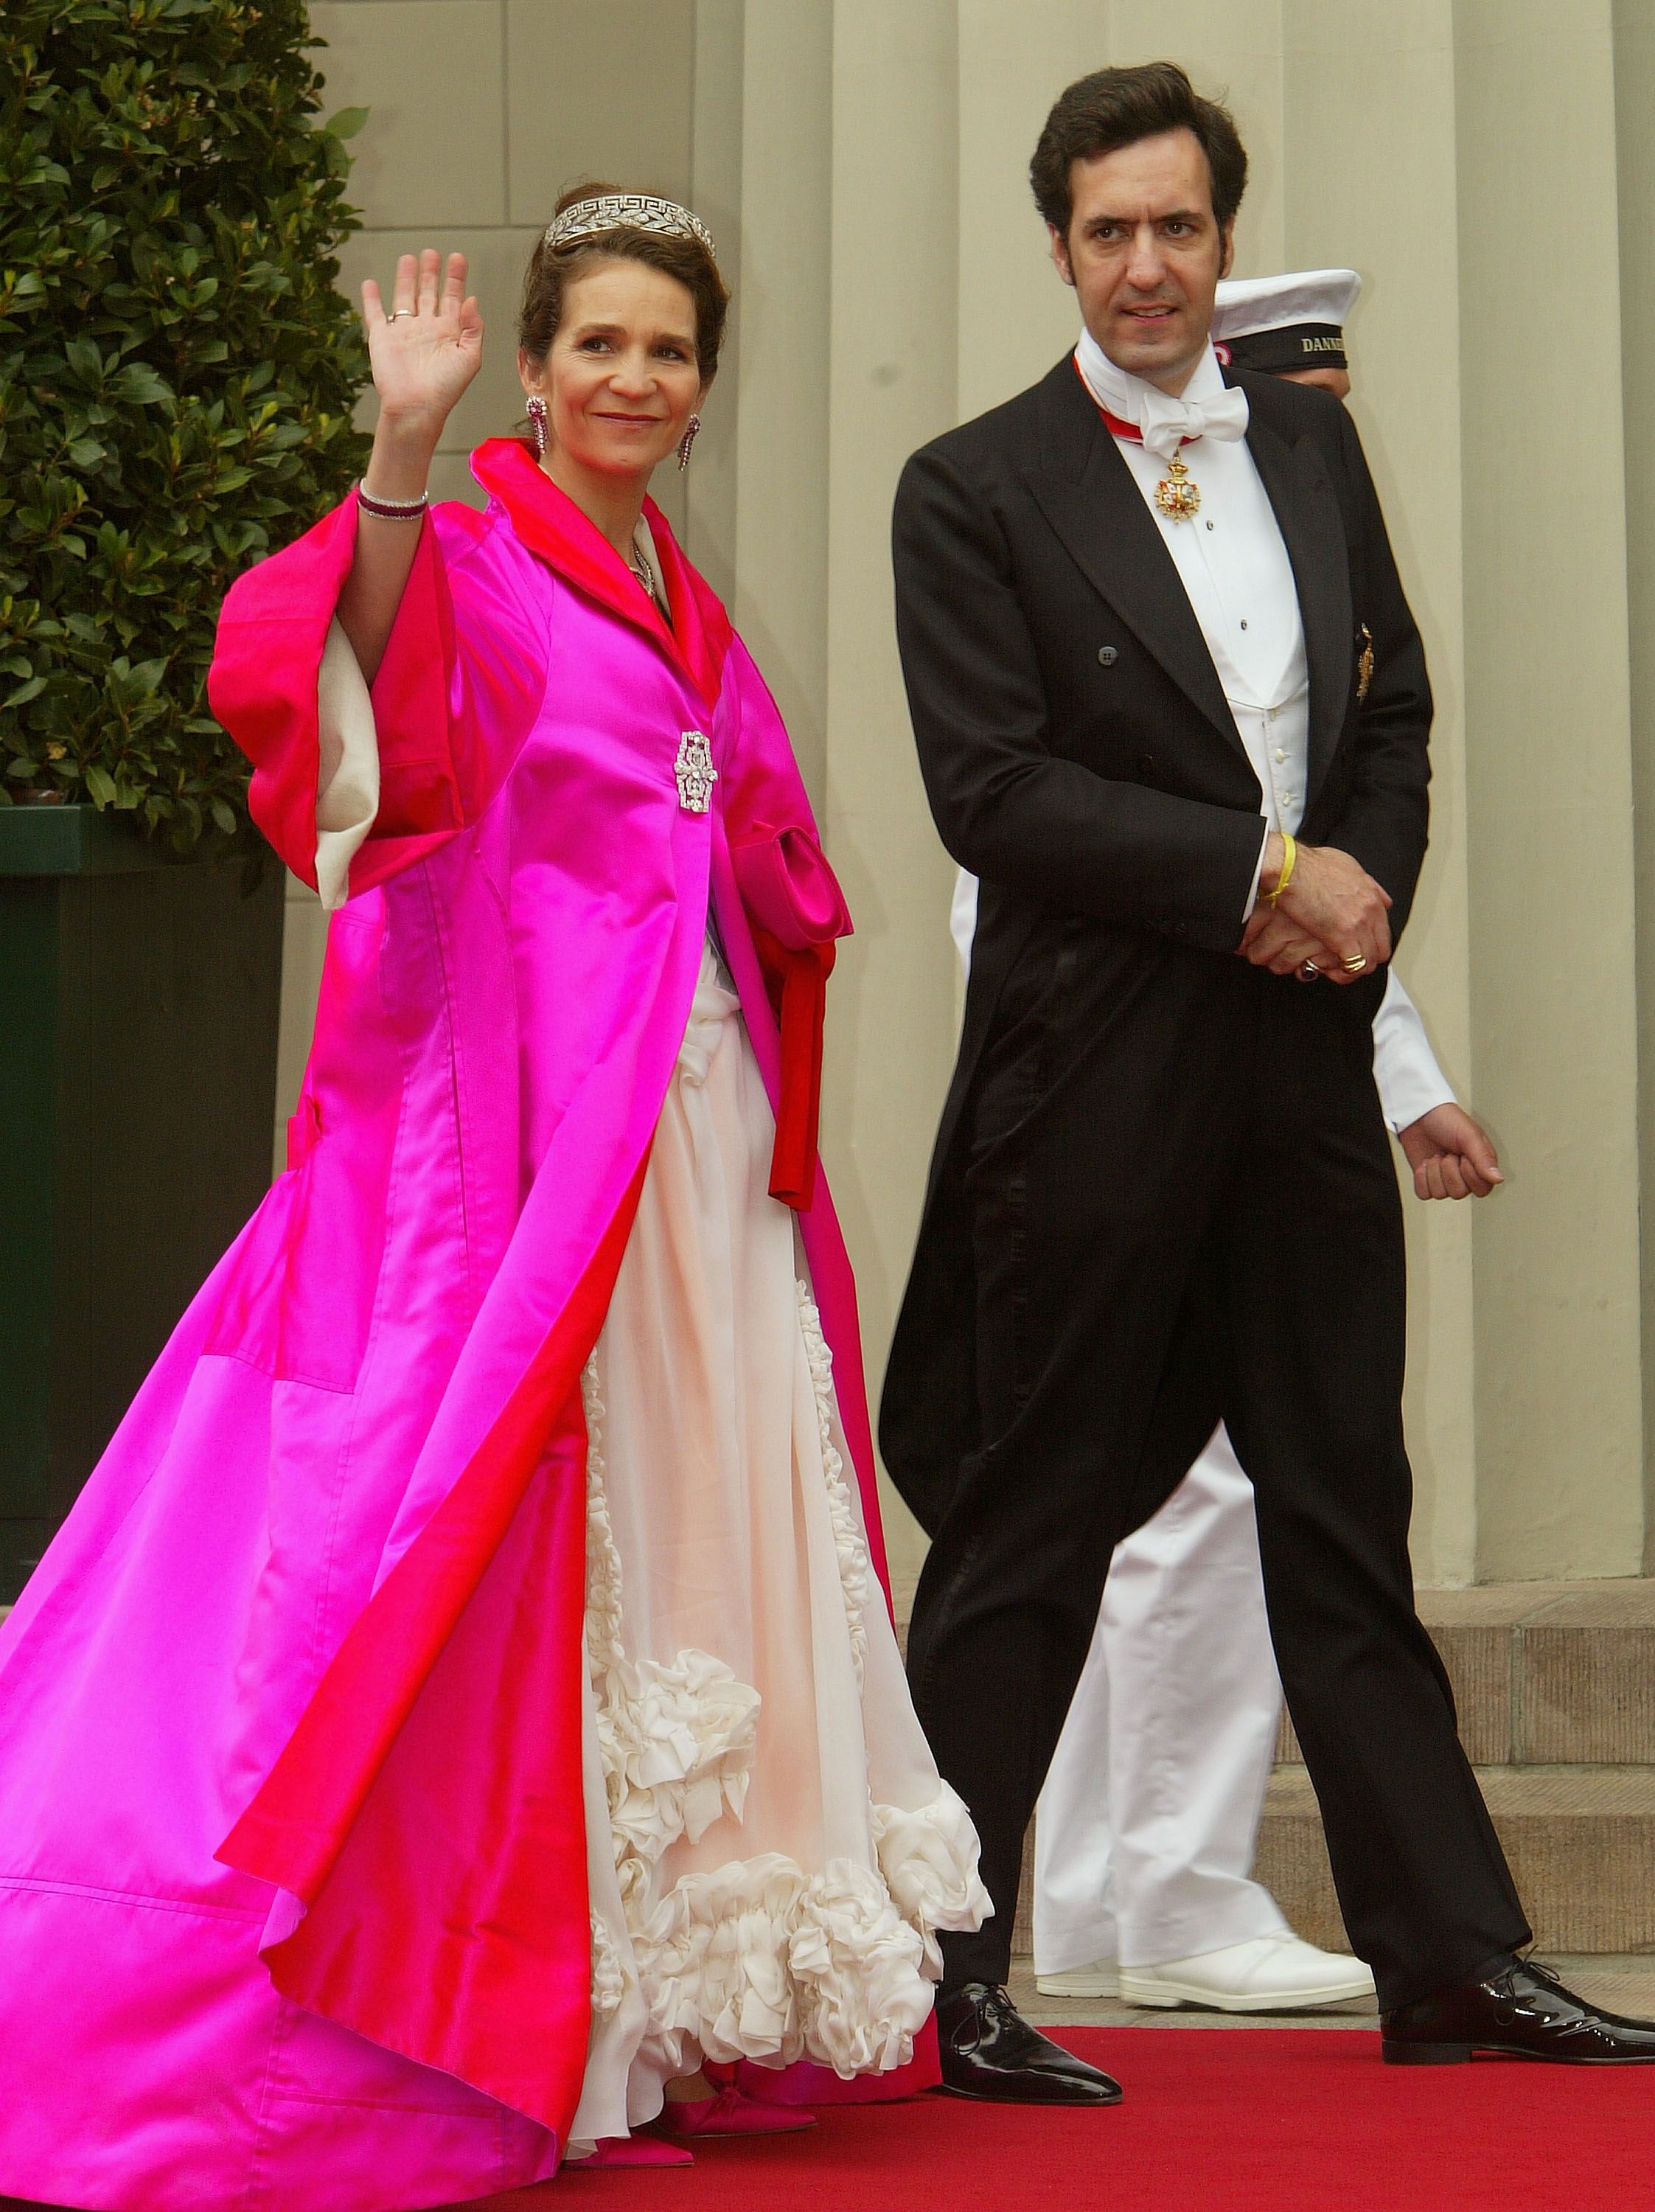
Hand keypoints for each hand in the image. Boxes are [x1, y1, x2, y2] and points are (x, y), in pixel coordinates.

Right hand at [360, 249, 482, 443]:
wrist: (416, 407)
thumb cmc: (446, 388)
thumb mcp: (470, 358)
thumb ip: (473, 328)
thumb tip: (472, 299)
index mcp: (448, 332)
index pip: (452, 298)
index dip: (455, 278)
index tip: (458, 258)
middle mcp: (426, 328)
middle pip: (428, 293)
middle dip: (431, 273)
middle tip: (432, 253)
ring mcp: (403, 332)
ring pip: (404, 297)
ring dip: (406, 278)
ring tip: (409, 258)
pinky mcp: (382, 338)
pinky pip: (374, 314)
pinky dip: (370, 298)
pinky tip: (370, 283)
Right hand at [1250, 839, 1392, 982]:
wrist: (1290, 869)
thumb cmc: (1308, 865)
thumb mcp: (1346, 866)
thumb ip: (1365, 883)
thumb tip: (1377, 894)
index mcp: (1371, 894)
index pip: (1383, 929)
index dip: (1370, 943)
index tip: (1357, 947)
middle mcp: (1370, 909)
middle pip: (1382, 948)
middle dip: (1365, 959)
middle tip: (1348, 962)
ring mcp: (1358, 924)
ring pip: (1369, 961)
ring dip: (1353, 969)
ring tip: (1337, 970)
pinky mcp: (1342, 936)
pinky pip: (1353, 967)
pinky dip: (1343, 973)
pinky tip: (1331, 971)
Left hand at [1396, 1103, 1503, 1199]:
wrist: (1419, 1115)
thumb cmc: (1446, 1120)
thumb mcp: (1469, 1135)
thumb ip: (1484, 1158)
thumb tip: (1498, 1179)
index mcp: (1481, 1165)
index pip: (1481, 1189)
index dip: (1469, 1174)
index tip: (1463, 1156)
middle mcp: (1464, 1175)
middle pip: (1459, 1193)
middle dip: (1448, 1171)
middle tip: (1448, 1154)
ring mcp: (1445, 1179)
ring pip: (1440, 1194)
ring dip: (1434, 1172)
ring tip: (1437, 1155)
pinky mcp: (1427, 1181)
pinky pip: (1424, 1194)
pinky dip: (1421, 1178)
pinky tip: (1425, 1163)